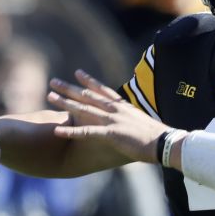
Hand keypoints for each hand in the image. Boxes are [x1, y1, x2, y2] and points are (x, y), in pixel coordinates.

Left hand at [47, 69, 166, 163]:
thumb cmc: (157, 136)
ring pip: (83, 109)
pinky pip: (86, 132)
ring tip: (49, 97)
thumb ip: (132, 120)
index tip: (77, 73)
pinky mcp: (111, 134)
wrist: (165, 143)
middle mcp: (115, 110)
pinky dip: (71, 131)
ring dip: (65, 103)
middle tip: (53, 82)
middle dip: (69, 88)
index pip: (102, 90)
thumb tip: (129, 122)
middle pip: (87, 96)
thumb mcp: (143, 123)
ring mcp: (112, 121)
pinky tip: (57, 130)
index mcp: (123, 106)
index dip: (88, 81)